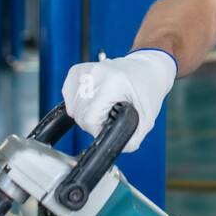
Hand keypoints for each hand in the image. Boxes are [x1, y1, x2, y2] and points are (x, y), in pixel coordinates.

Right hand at [61, 49, 176, 150]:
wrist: (147, 66)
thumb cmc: (148, 89)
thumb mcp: (147, 118)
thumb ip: (133, 138)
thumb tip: (117, 149)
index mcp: (113, 83)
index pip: (89, 117)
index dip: (97, 129)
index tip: (109, 126)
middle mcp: (96, 74)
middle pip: (79, 113)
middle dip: (92, 123)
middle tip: (109, 117)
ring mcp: (85, 70)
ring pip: (71, 106)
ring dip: (85, 113)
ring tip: (103, 108)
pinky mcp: (78, 69)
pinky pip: (67, 94)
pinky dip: (76, 102)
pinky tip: (92, 101)